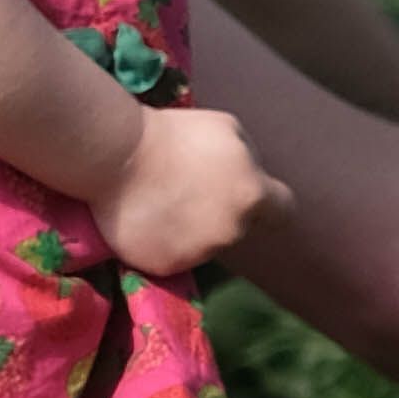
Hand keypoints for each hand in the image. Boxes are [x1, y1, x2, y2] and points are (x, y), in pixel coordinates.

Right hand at [106, 98, 286, 278]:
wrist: (114, 155)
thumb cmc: (173, 133)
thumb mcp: (228, 131)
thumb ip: (248, 161)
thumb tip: (251, 179)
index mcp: (253, 195)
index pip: (284, 212)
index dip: (268, 204)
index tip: (252, 198)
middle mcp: (232, 231)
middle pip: (238, 227)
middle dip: (221, 212)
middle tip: (187, 189)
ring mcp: (199, 253)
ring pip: (205, 243)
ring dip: (191, 228)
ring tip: (160, 200)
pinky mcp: (166, 267)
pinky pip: (173, 256)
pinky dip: (162, 242)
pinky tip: (144, 219)